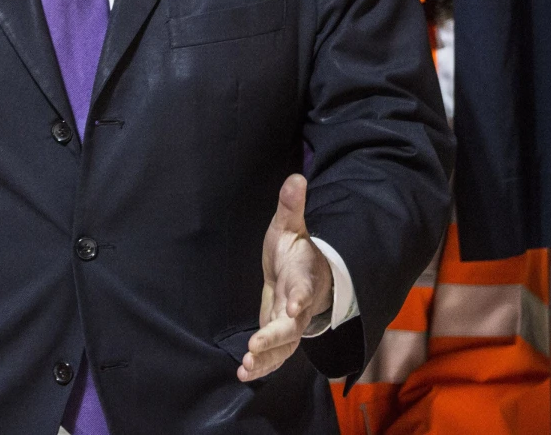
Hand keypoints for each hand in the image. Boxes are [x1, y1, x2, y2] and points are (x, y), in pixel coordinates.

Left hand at [239, 174, 333, 382]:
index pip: (304, 288)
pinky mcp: (281, 335)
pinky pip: (275, 354)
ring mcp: (293, 324)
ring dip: (267, 358)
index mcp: (304, 277)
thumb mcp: (290, 226)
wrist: (307, 274)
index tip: (295, 305)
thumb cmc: (295, 249)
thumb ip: (291, 206)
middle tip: (256, 345)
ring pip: (284, 347)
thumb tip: (295, 177)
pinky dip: (262, 365)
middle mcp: (301, 305)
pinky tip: (243, 373)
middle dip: (276, 337)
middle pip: (293, 326)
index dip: (300, 297)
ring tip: (246, 367)